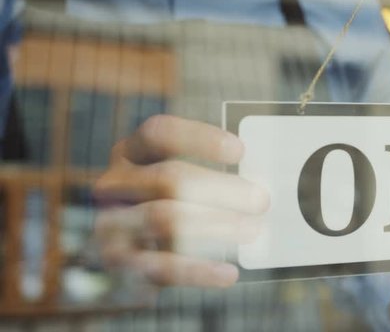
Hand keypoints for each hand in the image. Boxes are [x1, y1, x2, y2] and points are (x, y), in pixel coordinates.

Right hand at [93, 115, 269, 287]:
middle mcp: (114, 184)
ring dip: (216, 225)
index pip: (158, 133)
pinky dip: (198, 271)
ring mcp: (112, 224)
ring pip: (166, 219)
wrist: (121, 253)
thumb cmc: (164, 204)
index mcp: (129, 153)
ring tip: (252, 230)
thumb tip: (256, 185)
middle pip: (169, 178)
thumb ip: (207, 174)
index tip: (241, 151)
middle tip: (261, 200)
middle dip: (221, 189)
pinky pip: (161, 267)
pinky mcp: (119, 264)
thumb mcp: (174, 179)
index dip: (199, 138)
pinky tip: (228, 273)